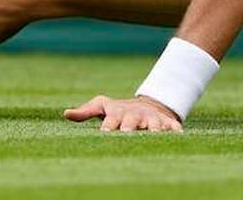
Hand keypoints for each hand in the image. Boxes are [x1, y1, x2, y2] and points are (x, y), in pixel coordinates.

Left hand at [63, 95, 182, 132]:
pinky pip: (173, 127)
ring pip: (154, 125)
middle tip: (127, 136)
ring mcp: (152, 119)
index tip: (105, 133)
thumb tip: (66, 114)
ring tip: (153, 137)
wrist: (147, 105)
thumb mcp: (102, 107)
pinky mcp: (167, 123)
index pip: (112, 120)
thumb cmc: (119, 110)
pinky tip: (177, 136)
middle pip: (133, 123)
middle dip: (130, 128)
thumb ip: (85, 111)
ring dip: (153, 131)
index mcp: (118, 113)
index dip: (109, 127)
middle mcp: (135, 115)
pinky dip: (175, 131)